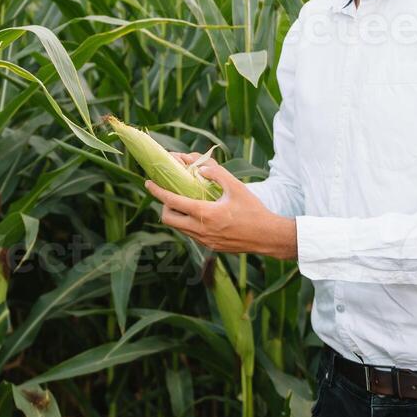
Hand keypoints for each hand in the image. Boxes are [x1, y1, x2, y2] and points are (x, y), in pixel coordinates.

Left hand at [143, 153, 297, 259]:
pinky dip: (188, 223)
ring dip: (177, 215)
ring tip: (185, 203)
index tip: (148, 183)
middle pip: (168, 219)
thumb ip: (217, 174)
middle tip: (170, 195)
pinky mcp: (211, 247)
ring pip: (179, 228)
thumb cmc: (254, 210)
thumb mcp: (236, 187)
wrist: (268, 237)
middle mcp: (201, 230)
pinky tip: (200, 214)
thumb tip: (199, 169)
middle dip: (164, 205)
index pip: (172, 202)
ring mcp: (205, 241)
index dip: (157, 191)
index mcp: (205, 214)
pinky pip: (191, 234)